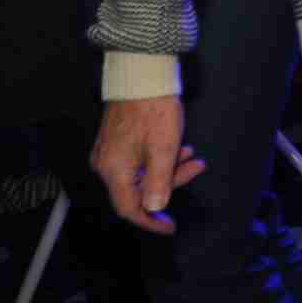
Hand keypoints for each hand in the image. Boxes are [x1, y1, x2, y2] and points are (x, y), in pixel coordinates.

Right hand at [92, 96, 208, 234]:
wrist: (141, 75)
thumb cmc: (153, 110)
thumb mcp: (163, 150)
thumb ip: (160, 183)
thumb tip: (155, 209)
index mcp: (113, 171)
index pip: (129, 209)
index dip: (151, 221)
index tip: (170, 227)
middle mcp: (106, 165)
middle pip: (138, 190)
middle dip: (170, 183)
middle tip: (196, 168)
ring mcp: (110, 152)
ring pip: (142, 173)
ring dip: (170, 168)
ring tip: (193, 156)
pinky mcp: (117, 141)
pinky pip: (138, 160)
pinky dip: (160, 158)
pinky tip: (181, 148)